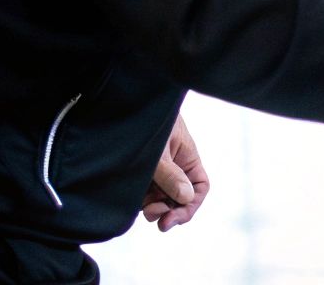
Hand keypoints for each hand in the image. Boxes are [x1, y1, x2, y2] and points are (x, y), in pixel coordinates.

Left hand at [140, 115, 207, 231]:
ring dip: (154, 206)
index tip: (172, 219)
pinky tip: (133, 200)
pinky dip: (142, 199)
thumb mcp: (157, 151)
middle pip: (180, 197)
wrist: (123, 104)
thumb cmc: (147, 121)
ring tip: (143, 208)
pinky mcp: (141, 169)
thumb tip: (186, 198)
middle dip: (169, 210)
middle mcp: (175, 165)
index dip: (189, 206)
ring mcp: (158, 168)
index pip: (199, 187)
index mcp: (187, 157)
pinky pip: (146, 190)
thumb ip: (170, 175)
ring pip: (161, 196)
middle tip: (153, 216)